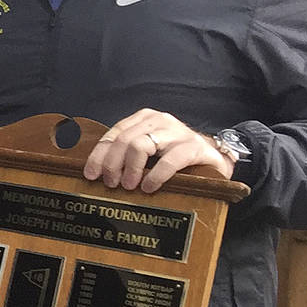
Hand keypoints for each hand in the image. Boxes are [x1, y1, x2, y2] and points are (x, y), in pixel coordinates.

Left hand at [84, 108, 232, 193]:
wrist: (215, 159)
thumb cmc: (176, 157)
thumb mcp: (149, 152)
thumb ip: (127, 155)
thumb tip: (98, 172)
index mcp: (144, 119)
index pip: (114, 134)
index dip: (99, 155)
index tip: (91, 174)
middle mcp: (159, 121)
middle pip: (124, 140)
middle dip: (112, 164)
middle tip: (111, 183)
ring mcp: (178, 132)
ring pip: (141, 145)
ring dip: (130, 169)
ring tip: (129, 186)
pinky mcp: (194, 147)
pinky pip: (169, 160)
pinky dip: (155, 175)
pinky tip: (149, 186)